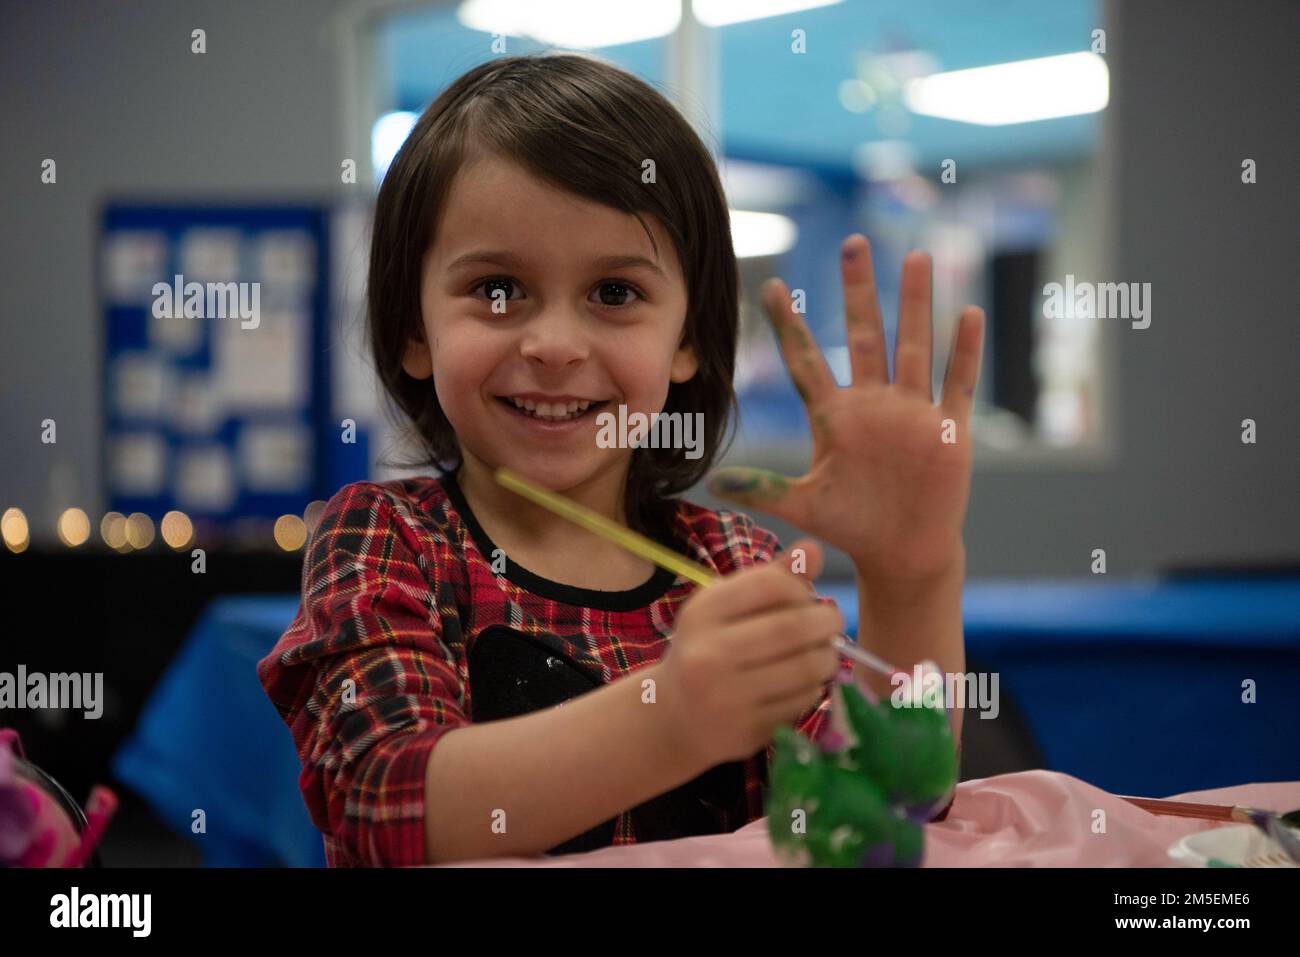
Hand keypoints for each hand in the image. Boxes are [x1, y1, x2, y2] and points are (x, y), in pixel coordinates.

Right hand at [654, 540, 842, 765]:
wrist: (673, 716)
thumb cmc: (708, 649)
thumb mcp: (727, 609)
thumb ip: (770, 578)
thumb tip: (813, 549)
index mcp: (703, 612)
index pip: (770, 584)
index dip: (801, 588)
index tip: (808, 597)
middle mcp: (708, 653)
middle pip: (792, 627)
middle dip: (827, 622)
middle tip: (833, 624)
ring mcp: (726, 697)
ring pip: (805, 669)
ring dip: (827, 658)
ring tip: (824, 653)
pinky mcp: (746, 730)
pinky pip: (800, 703)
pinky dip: (813, 689)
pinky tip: (804, 683)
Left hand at [709, 234, 984, 584]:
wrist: (902, 552)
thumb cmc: (852, 526)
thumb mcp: (804, 506)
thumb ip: (764, 490)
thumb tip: (713, 486)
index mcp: (834, 416)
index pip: (806, 361)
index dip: (787, 326)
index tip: (768, 287)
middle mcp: (873, 403)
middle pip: (864, 336)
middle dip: (859, 291)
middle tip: (851, 244)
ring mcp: (912, 411)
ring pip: (914, 346)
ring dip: (916, 304)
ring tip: (916, 257)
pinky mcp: (947, 429)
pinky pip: (957, 384)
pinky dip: (964, 353)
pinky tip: (968, 315)